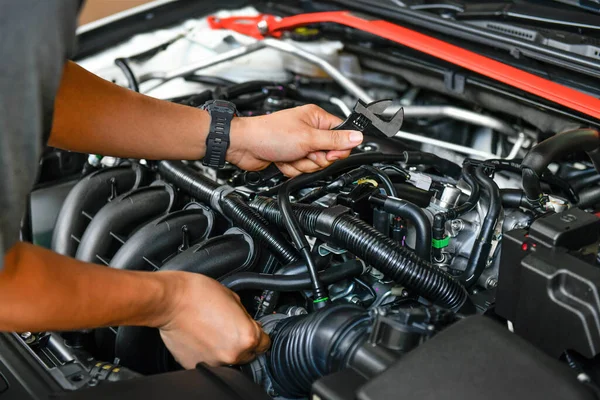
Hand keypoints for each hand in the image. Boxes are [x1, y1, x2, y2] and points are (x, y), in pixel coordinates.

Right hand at [156, 271, 268, 367]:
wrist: (170, 300)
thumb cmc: (197, 294)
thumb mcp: (234, 298)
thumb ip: (245, 316)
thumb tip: (247, 323)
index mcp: (246, 337)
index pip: (265, 343)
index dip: (259, 333)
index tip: (253, 328)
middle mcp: (231, 353)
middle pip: (249, 353)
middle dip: (242, 341)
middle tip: (230, 325)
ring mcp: (213, 361)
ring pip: (229, 358)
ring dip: (225, 347)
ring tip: (213, 329)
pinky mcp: (195, 365)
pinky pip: (210, 360)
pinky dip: (209, 351)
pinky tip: (203, 336)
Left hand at [226, 104, 362, 176]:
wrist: (245, 146)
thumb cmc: (270, 134)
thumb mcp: (308, 138)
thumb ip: (335, 140)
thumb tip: (358, 137)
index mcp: (317, 118)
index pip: (341, 136)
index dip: (336, 148)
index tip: (326, 152)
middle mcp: (310, 131)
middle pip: (328, 154)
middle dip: (314, 159)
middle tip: (303, 152)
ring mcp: (300, 145)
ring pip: (314, 164)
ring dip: (301, 164)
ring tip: (289, 155)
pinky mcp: (291, 157)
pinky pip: (301, 169)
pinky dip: (291, 168)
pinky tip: (282, 159)